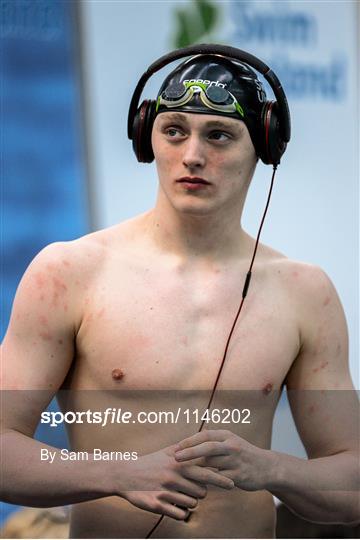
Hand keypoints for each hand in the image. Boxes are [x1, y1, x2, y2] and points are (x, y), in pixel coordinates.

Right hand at [117, 443, 233, 519]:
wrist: (125, 475)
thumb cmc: (149, 463)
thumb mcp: (167, 452)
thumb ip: (185, 448)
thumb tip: (203, 439)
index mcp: (178, 463)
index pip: (206, 472)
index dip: (221, 479)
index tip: (232, 483)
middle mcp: (174, 476)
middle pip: (202, 491)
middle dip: (202, 492)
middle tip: (197, 490)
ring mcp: (166, 491)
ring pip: (193, 504)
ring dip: (190, 502)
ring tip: (180, 495)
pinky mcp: (158, 505)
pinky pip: (181, 515)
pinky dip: (182, 512)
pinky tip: (176, 506)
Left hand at [174, 429, 275, 490]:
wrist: (267, 467)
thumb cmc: (242, 454)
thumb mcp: (229, 441)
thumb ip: (211, 441)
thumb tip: (188, 441)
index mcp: (227, 436)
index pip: (205, 435)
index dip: (189, 441)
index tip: (175, 447)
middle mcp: (231, 446)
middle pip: (207, 447)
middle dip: (190, 452)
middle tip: (175, 458)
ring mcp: (236, 461)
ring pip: (212, 465)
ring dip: (195, 470)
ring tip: (181, 473)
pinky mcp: (239, 476)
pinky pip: (219, 480)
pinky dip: (207, 482)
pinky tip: (196, 485)